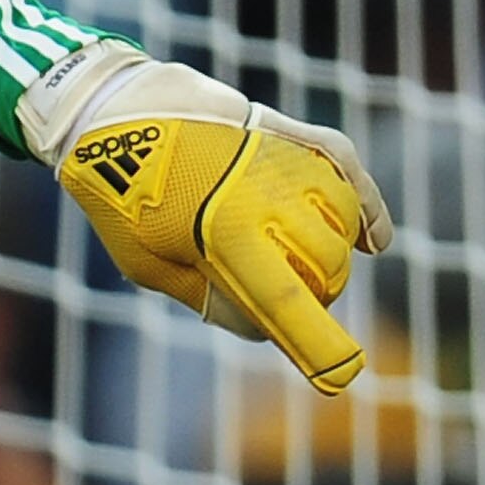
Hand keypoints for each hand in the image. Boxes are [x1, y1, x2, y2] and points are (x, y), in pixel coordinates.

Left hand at [19, 41, 392, 393]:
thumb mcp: (146, 262)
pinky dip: (368, 205)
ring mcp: (281, 158)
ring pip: (342, 220)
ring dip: (333, 251)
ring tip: (302, 262)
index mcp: (224, 233)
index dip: (317, 344)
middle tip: (284, 298)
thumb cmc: (121, 195)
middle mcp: (265, 194)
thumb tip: (266, 328)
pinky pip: (346, 167)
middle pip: (326, 266)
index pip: (286, 301)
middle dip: (316, 294)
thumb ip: (209, 298)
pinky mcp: (288, 131)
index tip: (340, 374)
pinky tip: (372, 239)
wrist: (112, 110)